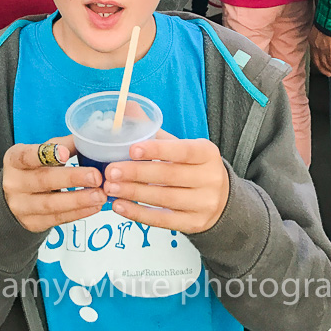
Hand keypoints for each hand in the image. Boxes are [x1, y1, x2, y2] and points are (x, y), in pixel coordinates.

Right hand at [2, 136, 106, 232]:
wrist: (14, 199)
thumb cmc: (33, 169)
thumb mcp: (40, 152)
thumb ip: (61, 145)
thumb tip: (88, 140)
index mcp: (14, 159)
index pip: (27, 156)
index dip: (46, 154)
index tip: (66, 154)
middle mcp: (14, 183)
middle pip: (43, 180)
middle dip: (72, 179)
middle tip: (96, 177)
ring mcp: (21, 207)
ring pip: (51, 204)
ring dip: (79, 200)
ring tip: (100, 195)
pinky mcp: (32, 223)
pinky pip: (57, 218)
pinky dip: (78, 213)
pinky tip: (93, 206)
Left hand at [103, 135, 229, 234]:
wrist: (221, 199)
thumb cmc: (192, 166)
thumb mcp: (180, 146)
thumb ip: (153, 130)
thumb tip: (126, 107)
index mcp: (207, 153)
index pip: (182, 150)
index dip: (157, 150)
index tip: (132, 149)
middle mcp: (210, 178)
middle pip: (169, 176)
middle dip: (136, 173)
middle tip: (111, 171)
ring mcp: (204, 204)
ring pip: (164, 199)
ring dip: (133, 193)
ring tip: (110, 188)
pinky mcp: (194, 224)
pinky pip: (163, 220)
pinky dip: (139, 214)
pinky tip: (120, 206)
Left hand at [309, 27, 330, 76]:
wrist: (329, 21)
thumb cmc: (325, 22)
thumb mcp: (319, 30)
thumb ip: (320, 36)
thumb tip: (324, 38)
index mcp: (312, 42)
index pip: (314, 55)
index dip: (318, 62)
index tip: (321, 65)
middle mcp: (316, 48)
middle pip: (318, 63)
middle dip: (323, 69)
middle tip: (328, 74)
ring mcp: (322, 51)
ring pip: (326, 65)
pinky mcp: (330, 52)